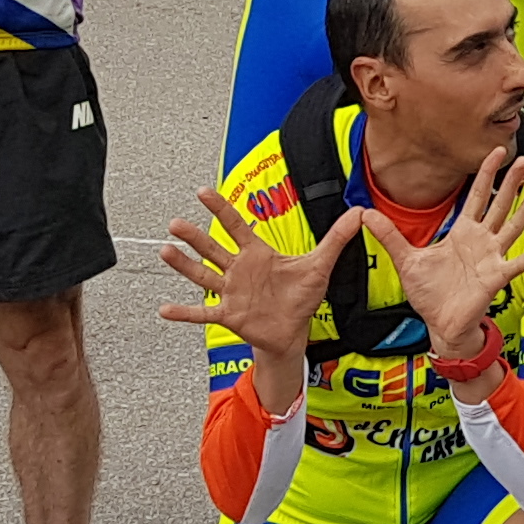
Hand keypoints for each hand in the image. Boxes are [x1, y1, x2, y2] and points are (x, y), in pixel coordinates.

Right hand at [157, 185, 368, 388]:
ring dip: (183, 265)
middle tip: (175, 222)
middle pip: (212, 248)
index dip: (221, 208)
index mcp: (257, 254)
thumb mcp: (320, 264)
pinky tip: (164, 309)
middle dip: (194, 236)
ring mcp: (231, 292)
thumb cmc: (300, 297)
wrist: (293, 332)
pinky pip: (203, 313)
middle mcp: (239, 270)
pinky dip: (185, 312)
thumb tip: (359, 213)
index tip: (203, 191)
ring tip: (165, 251)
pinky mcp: (229, 315)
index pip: (236, 225)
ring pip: (203, 275)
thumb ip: (337, 238)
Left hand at [386, 151, 523, 358]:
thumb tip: (366, 214)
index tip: (498, 152)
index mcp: (462, 233)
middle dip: (512, 182)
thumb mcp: (406, 259)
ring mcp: (492, 257)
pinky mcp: (496, 277)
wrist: (439, 324)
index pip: (477, 196)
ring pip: (514, 225)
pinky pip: (520, 262)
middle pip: (500, 204)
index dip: (487, 173)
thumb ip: (390, 236)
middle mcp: (481, 241)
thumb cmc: (430, 294)